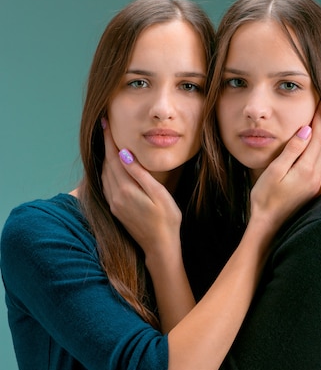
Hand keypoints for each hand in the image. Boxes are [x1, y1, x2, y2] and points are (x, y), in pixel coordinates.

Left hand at [101, 121, 182, 257]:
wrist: (160, 247)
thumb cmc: (167, 220)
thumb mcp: (159, 194)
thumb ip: (140, 174)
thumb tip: (124, 155)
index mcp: (126, 190)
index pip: (113, 158)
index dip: (109, 139)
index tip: (105, 122)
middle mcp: (115, 196)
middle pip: (106, 164)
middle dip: (106, 145)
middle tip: (107, 127)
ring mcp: (114, 204)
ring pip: (105, 175)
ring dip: (106, 158)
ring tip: (110, 143)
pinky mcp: (116, 210)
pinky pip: (107, 185)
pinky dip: (108, 171)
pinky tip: (112, 166)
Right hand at [249, 101, 320, 234]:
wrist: (268, 224)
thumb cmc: (265, 198)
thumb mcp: (274, 171)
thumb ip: (292, 150)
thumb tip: (306, 131)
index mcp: (306, 169)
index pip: (317, 137)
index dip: (320, 119)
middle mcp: (315, 176)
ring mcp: (315, 185)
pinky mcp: (312, 190)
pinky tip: (318, 150)